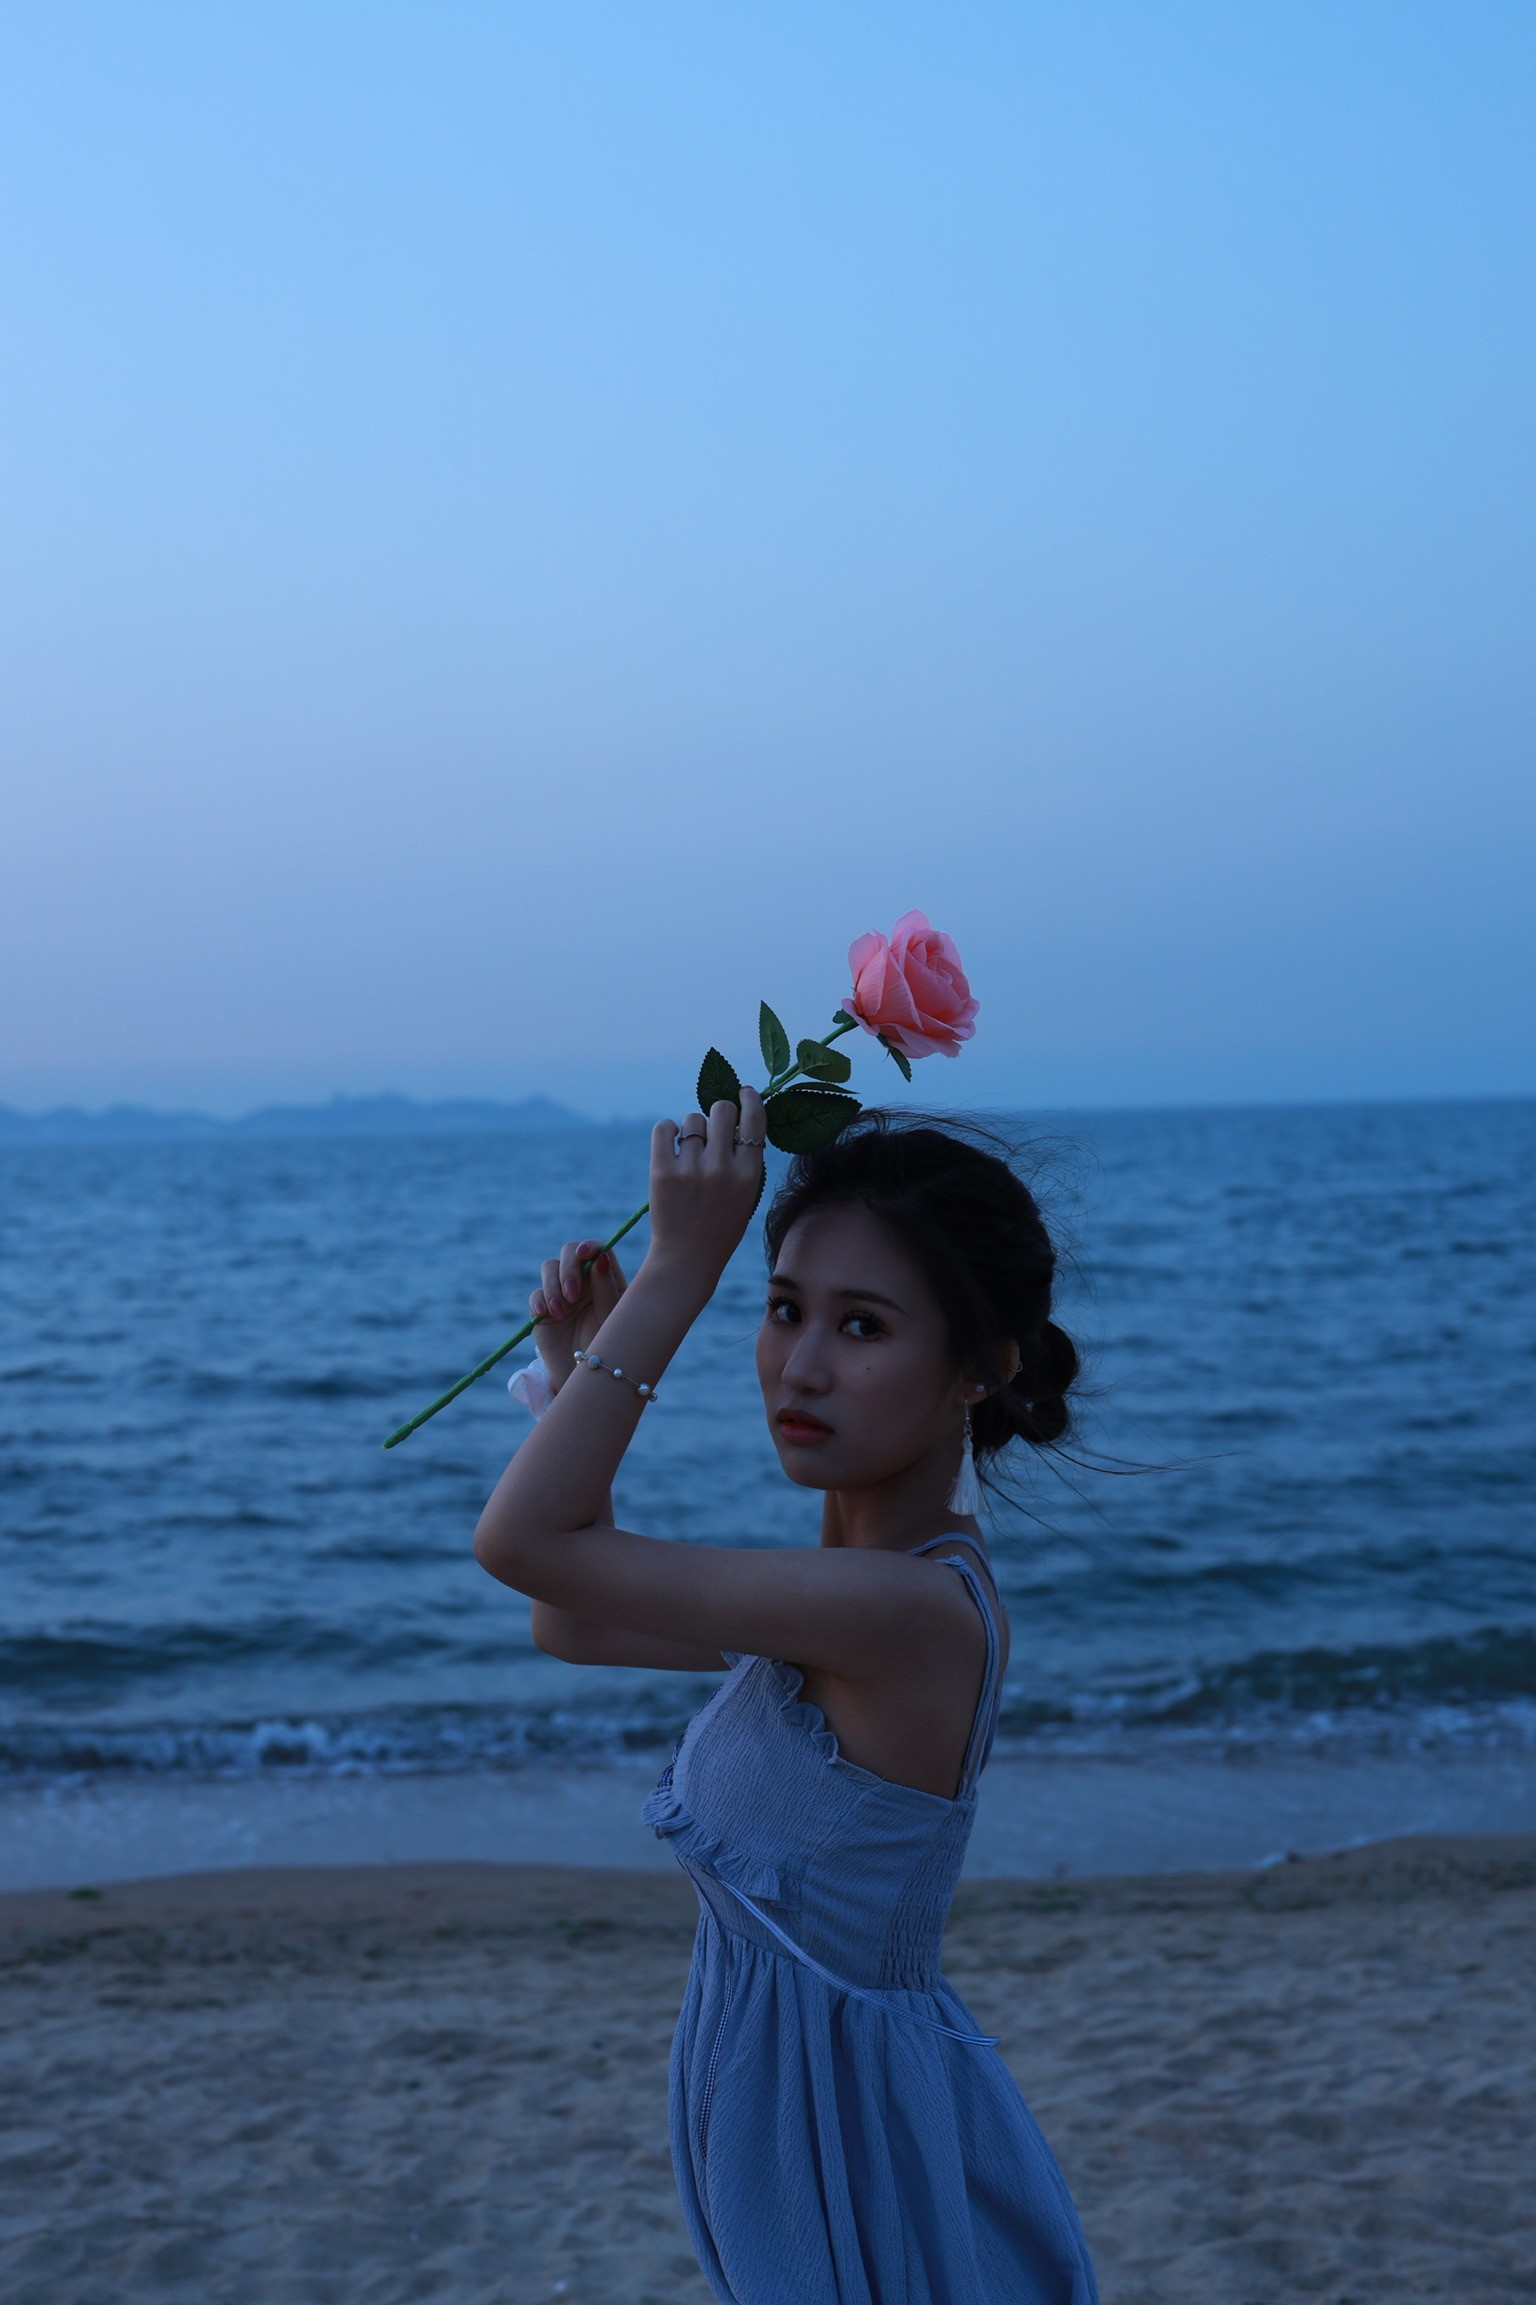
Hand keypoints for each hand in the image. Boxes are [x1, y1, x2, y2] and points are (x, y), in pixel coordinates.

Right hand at [530, 1238, 628, 1390]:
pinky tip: (546, 1313)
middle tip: (571, 1294)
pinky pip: (536, 1295)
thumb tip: (599, 1257)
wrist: (589, 1380)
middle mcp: (583, 1282)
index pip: (597, 1250)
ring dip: (553, 1285)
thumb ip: (607, 1288)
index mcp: (606, 1279)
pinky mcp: (543, 1310)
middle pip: (569, 1252)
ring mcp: (562, 1293)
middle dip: (568, 1267)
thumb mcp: (613, 1318)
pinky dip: (539, 1300)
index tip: (584, 1252)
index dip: (589, 1246)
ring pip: (549, 1268)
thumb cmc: (610, 1348)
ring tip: (560, 1311)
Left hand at [644, 1087, 766, 1295]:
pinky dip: (667, 1130)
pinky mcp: (662, 1171)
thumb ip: (745, 1160)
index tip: (744, 1091)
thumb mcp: (746, 1196)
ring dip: (692, 1129)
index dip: (749, 1098)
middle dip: (719, 1112)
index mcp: (749, 1175)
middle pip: (722, 1110)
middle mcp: (722, 1168)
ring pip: (692, 1119)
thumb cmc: (720, 1226)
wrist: (687, 1259)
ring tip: (690, 1152)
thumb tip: (738, 1115)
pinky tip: (671, 1142)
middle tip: (713, 1128)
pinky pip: (664, 1128)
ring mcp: (691, 1169)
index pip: (755, 1119)